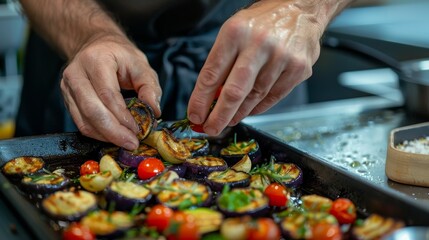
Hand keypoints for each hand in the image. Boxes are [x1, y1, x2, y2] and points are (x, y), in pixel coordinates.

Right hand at [61, 33, 161, 149]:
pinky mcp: (67, 99)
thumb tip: (154, 112)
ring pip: (84, 120)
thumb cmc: (121, 56)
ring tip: (126, 142)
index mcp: (96, 60)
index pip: (108, 94)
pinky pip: (81, 123)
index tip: (137, 130)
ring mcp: (67, 87)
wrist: (96, 46)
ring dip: (106, 136)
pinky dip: (98, 134)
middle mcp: (76, 73)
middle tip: (132, 143)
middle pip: (92, 110)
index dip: (122, 116)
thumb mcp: (141, 65)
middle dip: (114, 132)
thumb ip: (150, 87)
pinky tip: (113, 137)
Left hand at [187, 0, 350, 134]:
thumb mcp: (233, 32)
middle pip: (234, 91)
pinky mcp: (298, 69)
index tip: (195, 114)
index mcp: (235, 32)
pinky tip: (249, 111)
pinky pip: (273, 97)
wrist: (300, 9)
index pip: (211, 74)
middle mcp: (258, 44)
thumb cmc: (261, 22)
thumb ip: (222, 62)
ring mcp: (281, 57)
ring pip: (254, 97)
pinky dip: (258, 108)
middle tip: (210, 128)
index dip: (201, 99)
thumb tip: (211, 98)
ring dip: (238, 113)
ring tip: (228, 120)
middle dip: (219, 115)